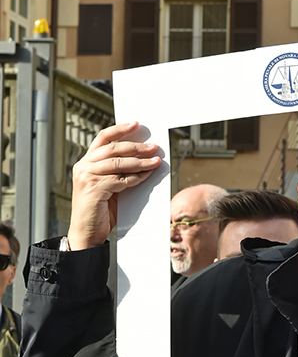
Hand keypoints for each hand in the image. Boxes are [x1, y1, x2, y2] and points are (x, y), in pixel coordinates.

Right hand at [68, 122, 161, 249]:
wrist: (86, 232)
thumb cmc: (98, 210)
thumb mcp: (107, 186)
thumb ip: (117, 172)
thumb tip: (142, 161)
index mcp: (85, 163)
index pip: (102, 139)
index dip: (119, 130)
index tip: (135, 124)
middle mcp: (83, 167)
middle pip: (113, 149)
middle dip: (136, 147)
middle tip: (153, 147)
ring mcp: (86, 177)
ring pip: (118, 163)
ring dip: (140, 162)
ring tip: (155, 161)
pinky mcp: (94, 189)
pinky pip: (120, 180)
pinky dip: (136, 177)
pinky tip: (146, 176)